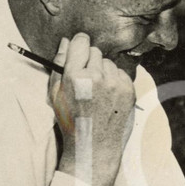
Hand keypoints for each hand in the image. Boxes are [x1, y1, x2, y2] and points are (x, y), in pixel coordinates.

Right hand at [49, 33, 135, 185]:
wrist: (94, 145)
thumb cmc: (71, 120)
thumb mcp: (55, 93)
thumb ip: (59, 64)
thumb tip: (66, 40)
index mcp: (75, 76)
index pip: (82, 42)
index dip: (80, 45)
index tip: (80, 50)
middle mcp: (97, 77)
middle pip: (96, 52)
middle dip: (90, 61)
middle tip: (86, 79)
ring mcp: (115, 84)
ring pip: (110, 63)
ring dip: (104, 72)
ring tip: (97, 91)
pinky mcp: (129, 91)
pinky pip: (121, 74)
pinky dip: (115, 81)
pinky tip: (108, 97)